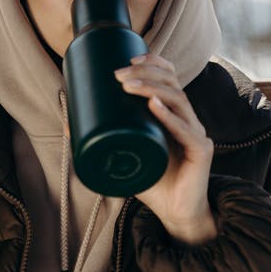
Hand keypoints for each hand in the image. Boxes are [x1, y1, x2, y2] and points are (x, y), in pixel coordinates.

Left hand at [114, 53, 216, 244]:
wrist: (176, 214)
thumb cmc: (153, 182)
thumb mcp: (125, 155)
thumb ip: (104, 140)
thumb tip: (69, 124)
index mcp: (174, 113)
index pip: (170, 77)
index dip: (154, 62)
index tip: (129, 57)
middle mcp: (188, 119)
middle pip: (173, 83)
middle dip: (146, 72)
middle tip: (119, 74)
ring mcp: (197, 134)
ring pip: (179, 100)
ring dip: (152, 88)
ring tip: (129, 85)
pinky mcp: (202, 152)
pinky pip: (187, 131)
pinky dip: (169, 117)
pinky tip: (154, 106)